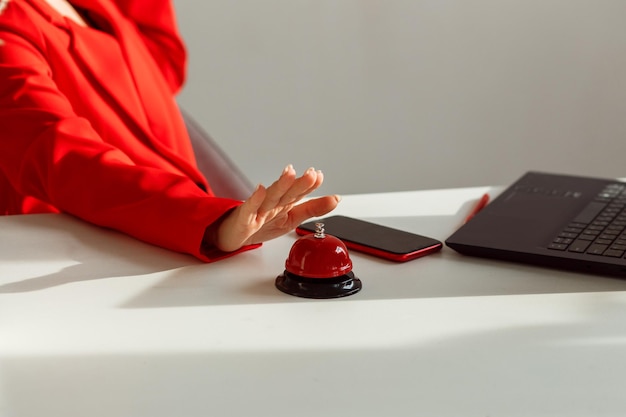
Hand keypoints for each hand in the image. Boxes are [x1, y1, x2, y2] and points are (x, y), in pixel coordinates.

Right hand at [213, 165, 339, 251]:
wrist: (233, 235)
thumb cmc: (261, 224)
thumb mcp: (291, 218)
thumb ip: (313, 208)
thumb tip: (336, 199)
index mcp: (284, 203)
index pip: (299, 192)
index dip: (310, 185)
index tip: (319, 175)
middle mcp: (272, 203)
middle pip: (287, 192)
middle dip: (299, 183)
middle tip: (311, 173)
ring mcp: (258, 209)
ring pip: (270, 197)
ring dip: (280, 185)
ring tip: (289, 173)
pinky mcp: (244, 219)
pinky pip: (249, 208)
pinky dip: (255, 199)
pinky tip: (260, 189)